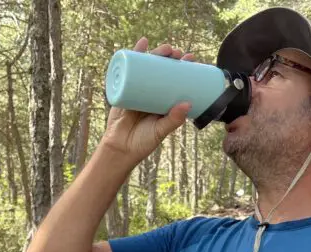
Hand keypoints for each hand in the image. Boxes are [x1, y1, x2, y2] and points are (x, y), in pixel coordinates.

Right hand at [100, 37, 193, 165]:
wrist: (119, 149)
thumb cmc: (142, 142)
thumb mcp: (161, 131)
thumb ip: (173, 119)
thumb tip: (188, 104)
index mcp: (163, 101)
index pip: (176, 80)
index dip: (183, 69)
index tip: (191, 59)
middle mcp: (151, 93)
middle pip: (162, 70)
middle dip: (170, 59)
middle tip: (177, 53)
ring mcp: (137, 90)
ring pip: (147, 67)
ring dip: (156, 54)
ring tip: (165, 48)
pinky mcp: (124, 89)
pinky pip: (129, 69)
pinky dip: (134, 55)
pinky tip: (142, 43)